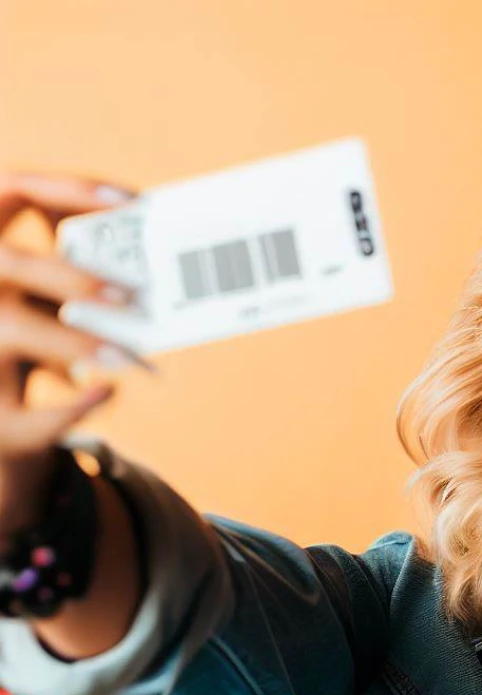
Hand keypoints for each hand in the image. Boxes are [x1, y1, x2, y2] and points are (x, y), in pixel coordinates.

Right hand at [0, 168, 146, 462]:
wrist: (2, 415)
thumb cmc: (34, 343)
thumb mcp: (47, 302)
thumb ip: (80, 279)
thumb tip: (162, 268)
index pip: (14, 189)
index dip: (70, 189)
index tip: (132, 201)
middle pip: (8, 263)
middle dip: (70, 275)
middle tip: (129, 294)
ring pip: (11, 328)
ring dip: (73, 338)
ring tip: (125, 354)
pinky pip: (28, 413)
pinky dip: (73, 405)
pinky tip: (107, 391)